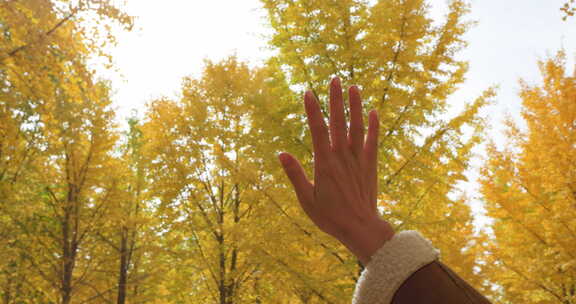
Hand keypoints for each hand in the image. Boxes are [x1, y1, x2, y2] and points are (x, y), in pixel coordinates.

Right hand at [278, 77, 393, 265]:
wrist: (361, 228)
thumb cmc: (330, 216)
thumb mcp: (306, 199)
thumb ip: (295, 175)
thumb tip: (281, 154)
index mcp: (324, 163)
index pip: (317, 130)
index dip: (312, 110)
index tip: (308, 93)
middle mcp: (342, 157)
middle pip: (338, 122)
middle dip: (335, 99)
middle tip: (334, 79)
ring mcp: (358, 159)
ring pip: (357, 127)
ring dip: (355, 106)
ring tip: (354, 87)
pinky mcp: (370, 165)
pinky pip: (372, 141)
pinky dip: (373, 126)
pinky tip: (373, 112)